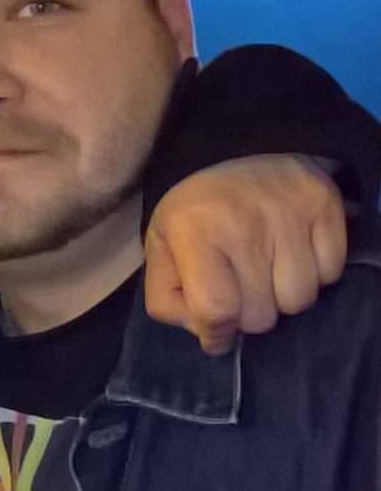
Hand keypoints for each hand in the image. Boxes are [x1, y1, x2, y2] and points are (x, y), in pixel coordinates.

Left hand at [144, 155, 345, 354]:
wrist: (237, 152)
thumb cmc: (195, 214)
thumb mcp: (161, 251)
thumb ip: (168, 300)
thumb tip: (210, 338)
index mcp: (191, 232)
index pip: (216, 309)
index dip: (216, 332)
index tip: (216, 334)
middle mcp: (240, 222)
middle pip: (260, 315)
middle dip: (247, 313)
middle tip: (238, 285)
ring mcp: (287, 213)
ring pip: (299, 301)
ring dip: (282, 297)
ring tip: (265, 267)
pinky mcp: (323, 206)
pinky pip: (330, 275)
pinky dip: (314, 274)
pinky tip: (290, 251)